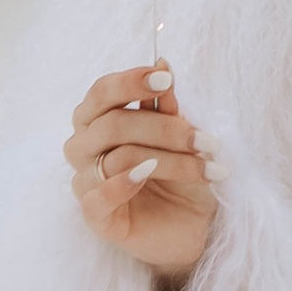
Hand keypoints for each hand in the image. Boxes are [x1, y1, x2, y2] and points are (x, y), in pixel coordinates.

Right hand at [64, 64, 219, 281]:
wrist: (192, 225)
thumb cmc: (179, 175)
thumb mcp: (181, 136)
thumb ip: (167, 106)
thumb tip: (163, 65)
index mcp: (97, 119)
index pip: (101, 92)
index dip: (131, 82)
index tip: (166, 79)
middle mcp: (84, 147)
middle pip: (113, 124)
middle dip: (165, 129)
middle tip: (206, 140)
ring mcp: (86, 182)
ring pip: (119, 158)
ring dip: (170, 159)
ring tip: (207, 166)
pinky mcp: (95, 217)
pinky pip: (98, 197)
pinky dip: (124, 183)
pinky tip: (148, 173)